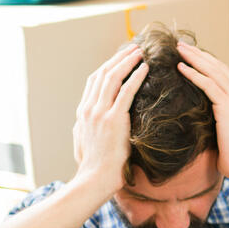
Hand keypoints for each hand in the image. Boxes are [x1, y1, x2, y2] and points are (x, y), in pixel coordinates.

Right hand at [72, 44, 147, 197]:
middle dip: (118, 58)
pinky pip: (126, 92)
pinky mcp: (113, 119)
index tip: (121, 58)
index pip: (94, 81)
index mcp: (83, 111)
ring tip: (140, 52)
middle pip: (103, 73)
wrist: (94, 180)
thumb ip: (84, 128)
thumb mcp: (83, 142)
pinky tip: (145, 68)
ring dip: (127, 62)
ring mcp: (99, 113)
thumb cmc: (93, 167)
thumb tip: (84, 123)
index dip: (108, 66)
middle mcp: (89, 108)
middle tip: (133, 47)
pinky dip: (135, 77)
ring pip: (113, 77)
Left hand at [176, 42, 228, 180]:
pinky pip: (208, 85)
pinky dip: (194, 74)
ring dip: (194, 58)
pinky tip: (181, 67)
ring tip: (179, 49)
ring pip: (212, 71)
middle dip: (198, 54)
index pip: (222, 73)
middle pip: (216, 67)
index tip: (190, 54)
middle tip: (181, 44)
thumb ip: (215, 118)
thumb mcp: (223, 131)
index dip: (206, 61)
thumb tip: (197, 116)